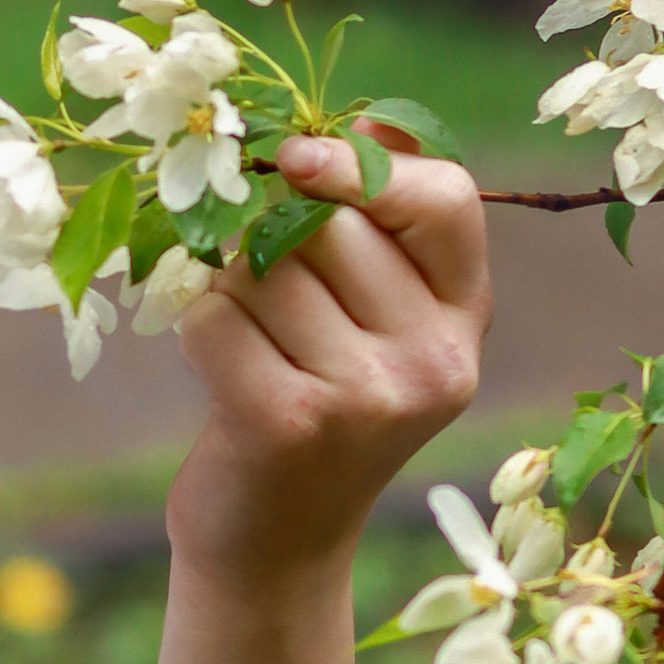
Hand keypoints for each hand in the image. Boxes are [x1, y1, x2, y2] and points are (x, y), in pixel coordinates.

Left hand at [164, 130, 488, 591]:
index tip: (300, 161)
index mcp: (463, 319)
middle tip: (271, 303)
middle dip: (275, 238)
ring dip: (231, 290)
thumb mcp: (372, 320)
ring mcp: (368, 396)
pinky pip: (215, 317)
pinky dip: (200, 332)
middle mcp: (434, 360)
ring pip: (263, 265)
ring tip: (255, 349)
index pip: (447, 198)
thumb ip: (377, 226)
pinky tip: (225, 380)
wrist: (276, 546)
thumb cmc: (314, 404)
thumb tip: (369, 117)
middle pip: (330, 221)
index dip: (367, 163)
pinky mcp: (290, 422)